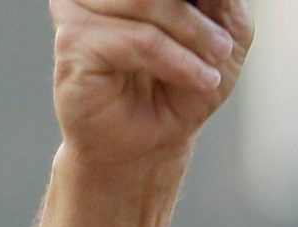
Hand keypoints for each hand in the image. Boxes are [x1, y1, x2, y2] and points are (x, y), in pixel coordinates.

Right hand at [49, 0, 252, 168]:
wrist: (154, 142)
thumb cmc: (182, 86)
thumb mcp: (224, 37)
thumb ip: (222, 1)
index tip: (215, 10)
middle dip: (197, 15)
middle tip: (223, 47)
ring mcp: (78, 5)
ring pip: (147, 2)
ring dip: (192, 37)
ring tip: (211, 68)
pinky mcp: (73, 40)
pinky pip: (138, 40)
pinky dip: (178, 62)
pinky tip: (199, 79)